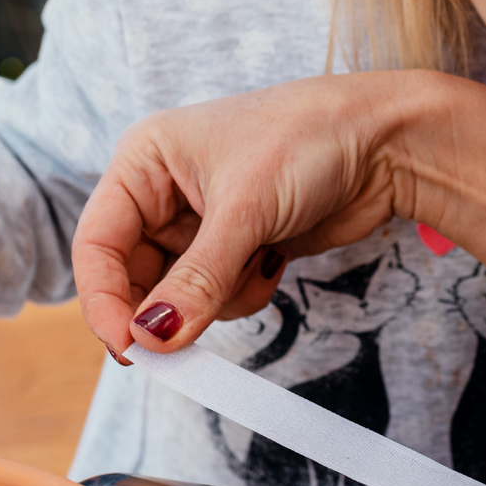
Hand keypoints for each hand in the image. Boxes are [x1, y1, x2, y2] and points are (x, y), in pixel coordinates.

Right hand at [72, 72, 436, 359]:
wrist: (387, 143)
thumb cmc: (311, 139)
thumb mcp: (245, 211)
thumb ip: (197, 280)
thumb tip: (153, 337)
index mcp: (144, 161)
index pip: (97, 244)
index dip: (105, 300)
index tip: (128, 346)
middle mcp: (163, 191)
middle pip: (133, 277)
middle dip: (167, 307)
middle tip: (187, 341)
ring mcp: (201, 221)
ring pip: (177, 296)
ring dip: (215, 299)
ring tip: (257, 262)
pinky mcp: (236, 246)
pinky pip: (216, 297)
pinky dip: (242, 295)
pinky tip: (274, 261)